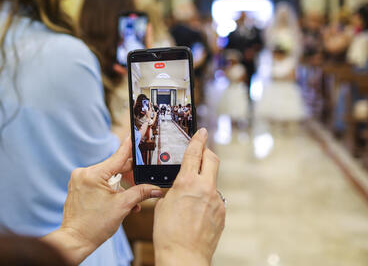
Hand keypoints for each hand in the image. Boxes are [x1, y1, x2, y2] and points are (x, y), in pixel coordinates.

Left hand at [44, 137, 162, 264]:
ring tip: (130, 201)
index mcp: (93, 175)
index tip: (135, 135)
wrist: (75, 240)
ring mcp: (79, 180)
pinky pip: (98, 182)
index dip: (129, 147)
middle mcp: (83, 173)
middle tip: (142, 182)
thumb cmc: (94, 226)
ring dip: (120, 186)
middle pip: (113, 168)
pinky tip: (119, 201)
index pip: (117, 157)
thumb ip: (140, 193)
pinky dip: (109, 189)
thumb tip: (155, 189)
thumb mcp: (122, 207)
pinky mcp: (78, 187)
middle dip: (128, 176)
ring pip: (107, 177)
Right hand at [153, 128, 225, 265]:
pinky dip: (206, 199)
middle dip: (207, 152)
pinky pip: (214, 199)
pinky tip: (195, 212)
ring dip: (204, 180)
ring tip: (190, 196)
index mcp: (187, 182)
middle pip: (212, 159)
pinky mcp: (222, 213)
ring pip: (212, 181)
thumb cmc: (167, 233)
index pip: (194, 153)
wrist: (183, 256)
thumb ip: (173, 189)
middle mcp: (205, 188)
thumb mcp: (163, 204)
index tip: (201, 131)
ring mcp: (216, 201)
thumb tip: (180, 186)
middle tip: (201, 151)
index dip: (198, 139)